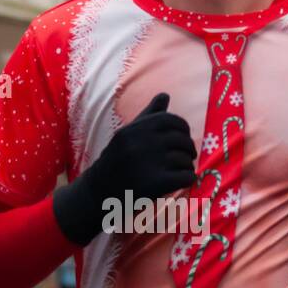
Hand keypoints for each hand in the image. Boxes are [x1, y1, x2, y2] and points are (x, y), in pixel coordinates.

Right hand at [54, 92, 196, 245]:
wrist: (98, 192)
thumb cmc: (116, 160)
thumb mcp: (128, 133)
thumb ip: (149, 115)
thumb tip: (165, 95)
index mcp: (136, 129)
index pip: (172, 121)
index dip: (183, 129)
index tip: (182, 139)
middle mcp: (142, 143)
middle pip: (182, 140)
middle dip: (188, 149)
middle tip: (186, 157)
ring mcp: (149, 163)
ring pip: (185, 159)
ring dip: (187, 165)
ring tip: (179, 170)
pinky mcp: (156, 184)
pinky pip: (186, 176)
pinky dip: (187, 179)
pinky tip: (181, 181)